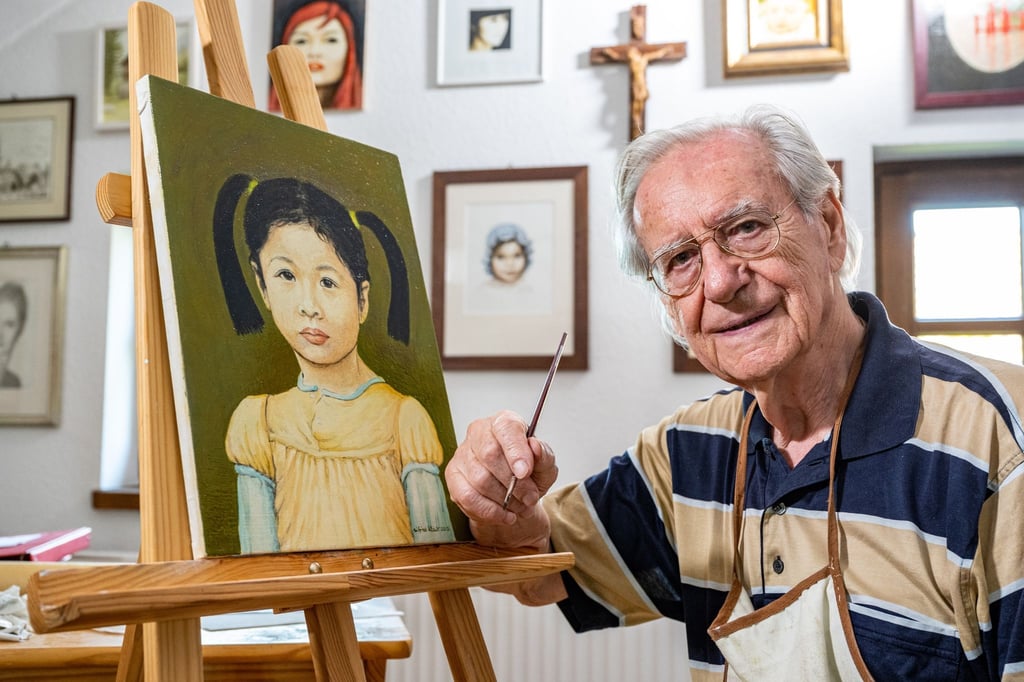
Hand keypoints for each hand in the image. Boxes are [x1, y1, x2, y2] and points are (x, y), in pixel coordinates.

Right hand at [445, 410, 567, 604]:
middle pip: (489, 452)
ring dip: (503, 497)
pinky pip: (464, 497)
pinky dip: (487, 510)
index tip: (526, 470)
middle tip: (529, 498)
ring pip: (477, 476)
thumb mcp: (547, 472)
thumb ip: (544, 457)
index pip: (505, 425)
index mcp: (504, 424)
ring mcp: (461, 458)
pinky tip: (503, 516)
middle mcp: (478, 434)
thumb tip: (534, 448)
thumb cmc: (532, 484)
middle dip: (513, 480)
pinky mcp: (451, 482)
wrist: (518, 514)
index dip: (515, 447)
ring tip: (519, 507)